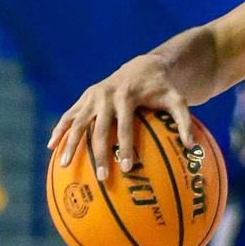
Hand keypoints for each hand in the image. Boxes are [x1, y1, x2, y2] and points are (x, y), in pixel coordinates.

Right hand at [49, 53, 193, 178]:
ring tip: (66, 165)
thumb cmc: (163, 89)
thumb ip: (184, 122)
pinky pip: (69, 115)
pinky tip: (52, 147)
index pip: (125, 127)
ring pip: (77, 122)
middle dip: (99, 154)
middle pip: (99, 129)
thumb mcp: (178, 101)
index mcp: (126, 96)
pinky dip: (60, 130)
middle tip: (101, 177)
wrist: (143, 67)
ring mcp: (92, 96)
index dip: (126, 148)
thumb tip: (192, 147)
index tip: (128, 169)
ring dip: (70, 144)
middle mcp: (105, 95)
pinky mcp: (84, 98)